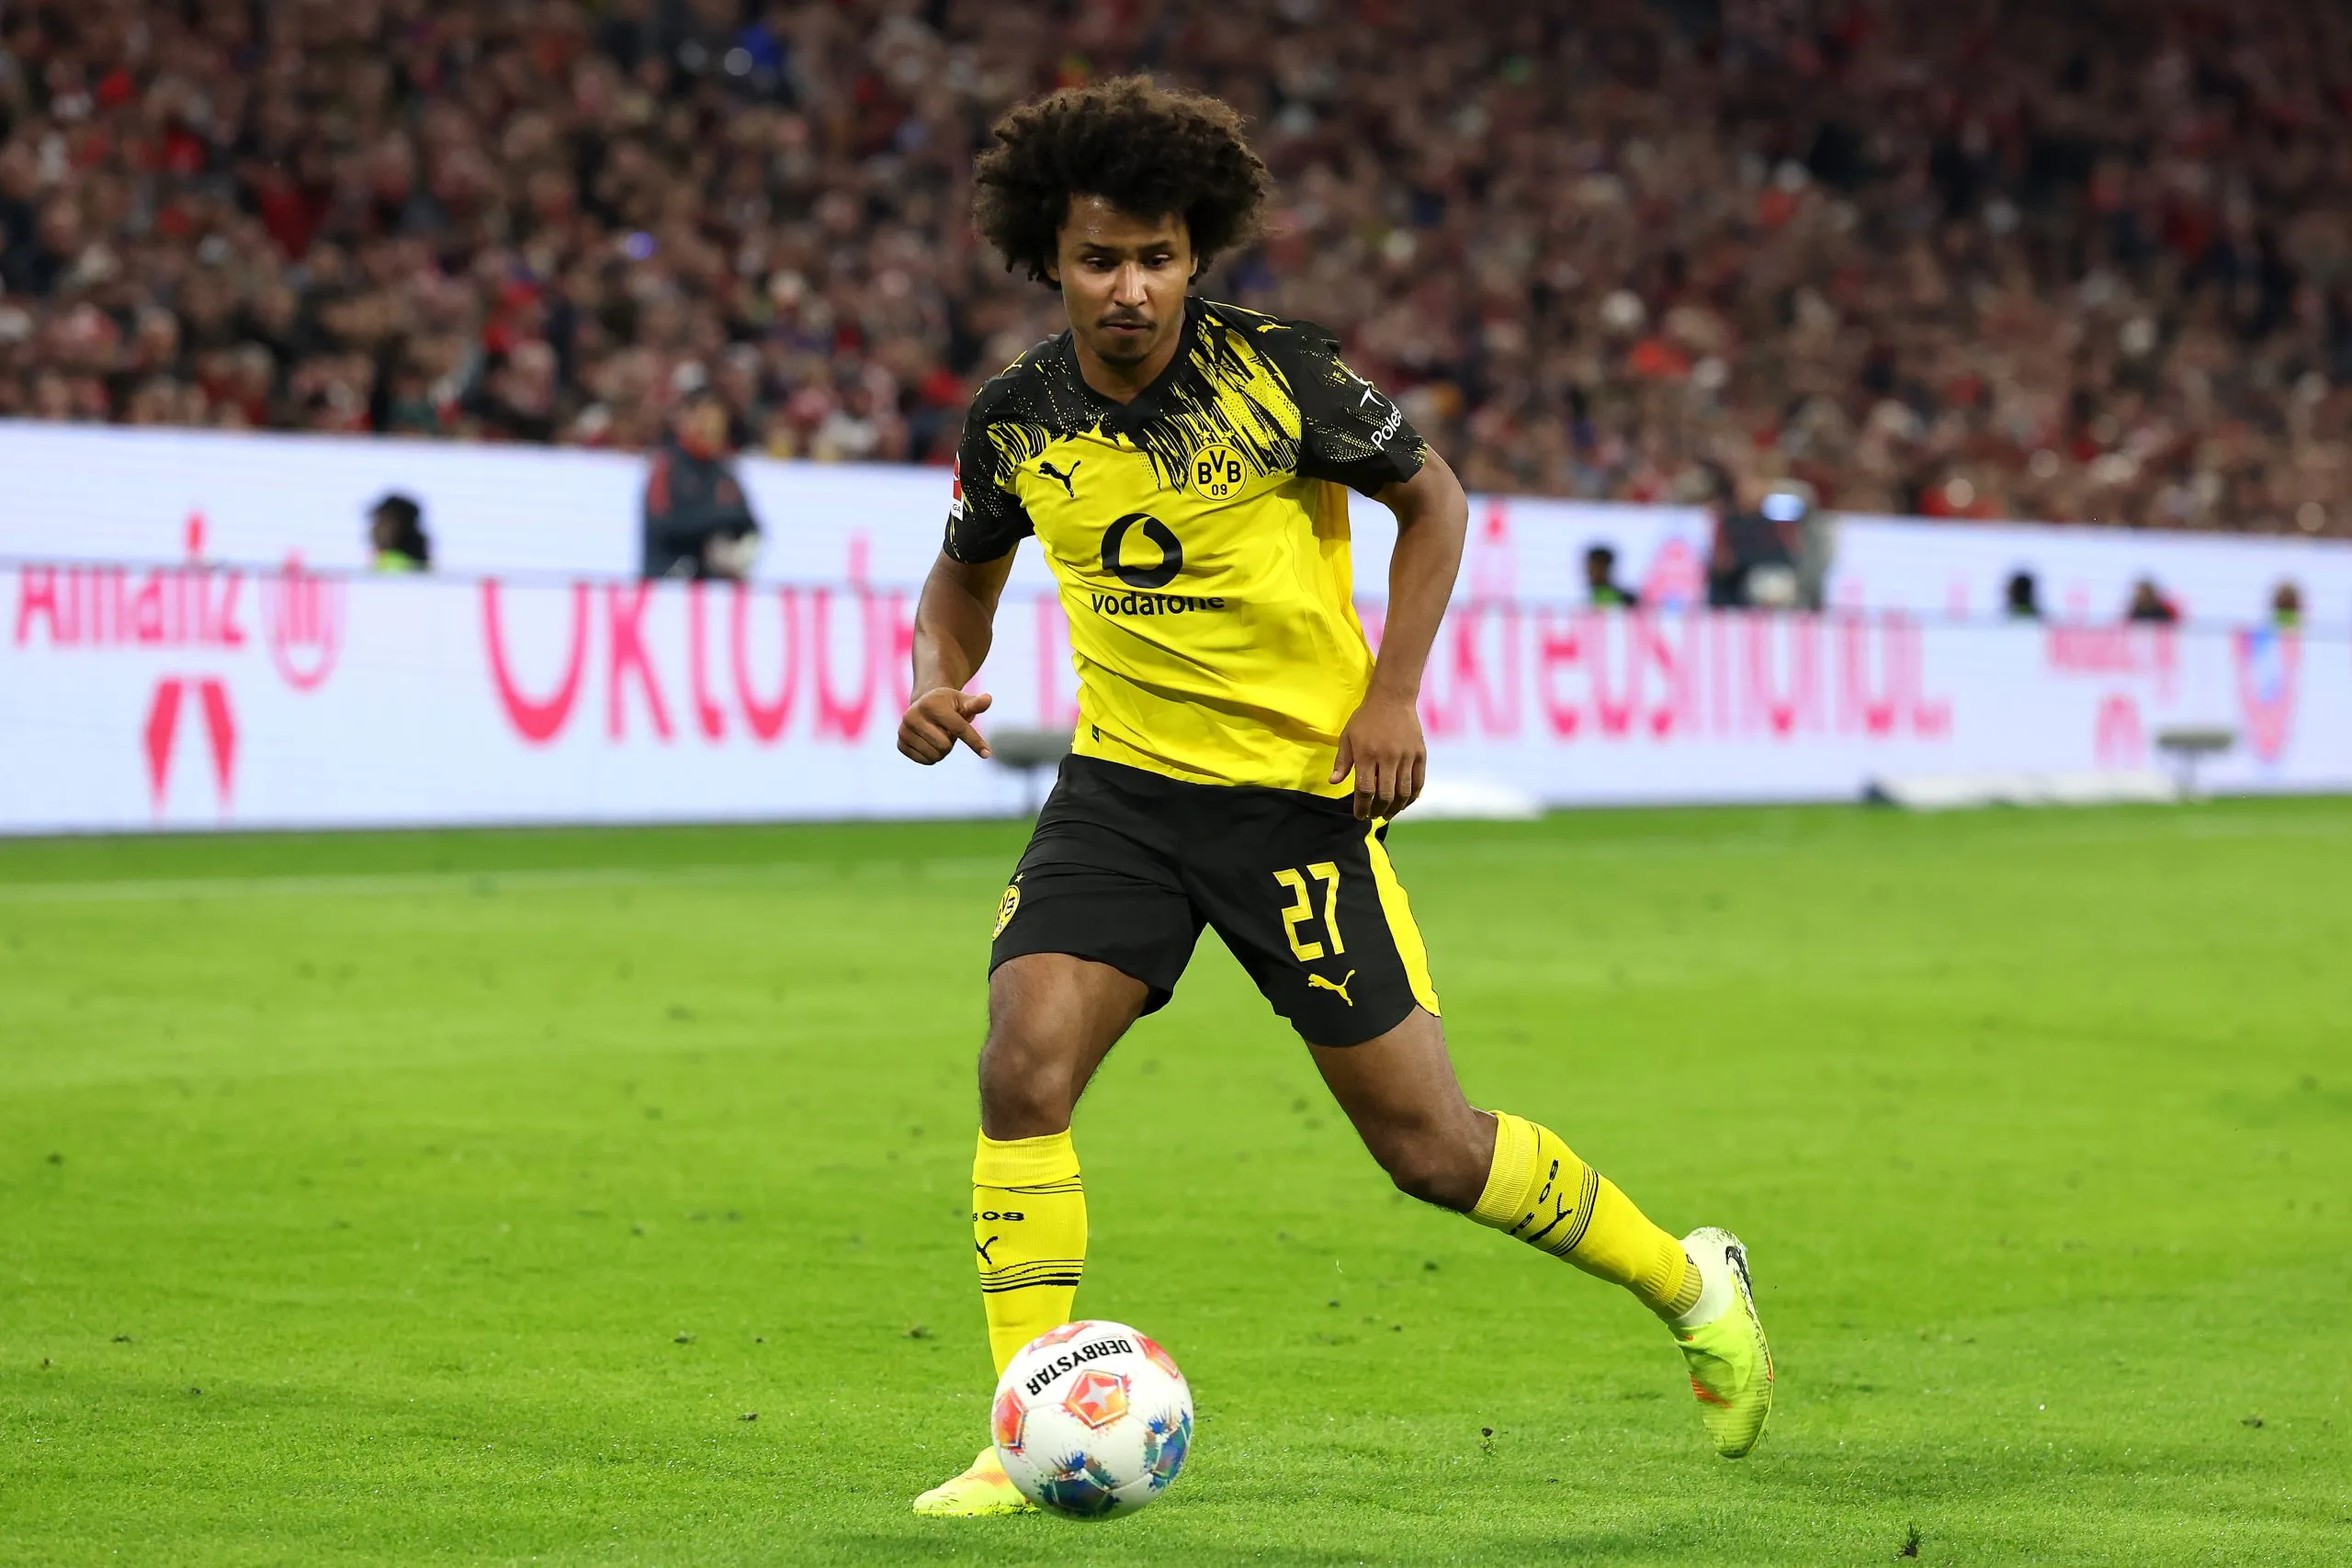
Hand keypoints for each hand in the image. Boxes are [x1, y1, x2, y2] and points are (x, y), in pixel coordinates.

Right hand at [898, 687, 992, 763]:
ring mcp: (903, 730)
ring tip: (938, 735)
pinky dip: (932, 756)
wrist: (923, 705)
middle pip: (945, 746)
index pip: (959, 728)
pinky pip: (925, 761)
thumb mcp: (963, 701)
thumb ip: (975, 704)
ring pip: (935, 756)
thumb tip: (988, 699)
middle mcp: (912, 716)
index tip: (988, 754)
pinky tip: (929, 742)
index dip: (975, 742)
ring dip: (943, 750)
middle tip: (946, 730)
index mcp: (930, 704)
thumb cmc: (949, 705)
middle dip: (951, 742)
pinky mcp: (900, 743)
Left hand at [1330, 691, 1425, 820]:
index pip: (1364, 790)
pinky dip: (1412, 797)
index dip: (1362, 807)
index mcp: (1366, 755)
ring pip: (1403, 792)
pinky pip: (1418, 782)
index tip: (1360, 815)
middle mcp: (1387, 758)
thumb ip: (1342, 762)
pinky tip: (1404, 803)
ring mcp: (1406, 756)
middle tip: (1373, 816)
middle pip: (1385, 795)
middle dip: (1378, 811)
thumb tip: (1333, 782)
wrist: (1392, 698)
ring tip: (1388, 814)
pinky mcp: (1420, 754)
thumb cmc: (1365, 719)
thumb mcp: (1348, 737)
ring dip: (1395, 808)